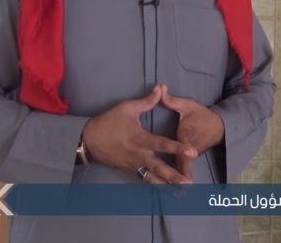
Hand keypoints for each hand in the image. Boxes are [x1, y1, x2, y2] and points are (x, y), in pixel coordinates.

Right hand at [81, 84, 197, 183]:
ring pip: (152, 178)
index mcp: (139, 139)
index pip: (162, 144)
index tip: (192, 152)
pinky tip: (166, 189)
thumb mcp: (126, 108)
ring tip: (181, 191)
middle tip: (189, 182)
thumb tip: (160, 88)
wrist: (88, 141)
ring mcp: (133, 165)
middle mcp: (138, 155)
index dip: (178, 148)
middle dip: (174, 175)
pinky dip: (156, 184)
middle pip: (159, 168)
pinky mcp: (130, 170)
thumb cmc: (108, 122)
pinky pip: (145, 178)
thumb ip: (146, 101)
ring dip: (167, 184)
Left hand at [159, 86, 224, 181]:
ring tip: (175, 195)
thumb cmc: (202, 115)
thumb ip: (172, 100)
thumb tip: (159, 89)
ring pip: (183, 169)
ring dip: (179, 180)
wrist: (219, 126)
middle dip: (182, 176)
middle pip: (185, 163)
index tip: (185, 161)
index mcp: (187, 134)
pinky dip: (178, 178)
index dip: (184, 152)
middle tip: (179, 190)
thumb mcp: (188, 105)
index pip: (184, 145)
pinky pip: (182, 169)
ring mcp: (191, 156)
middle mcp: (190, 148)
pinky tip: (171, 189)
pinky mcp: (190, 159)